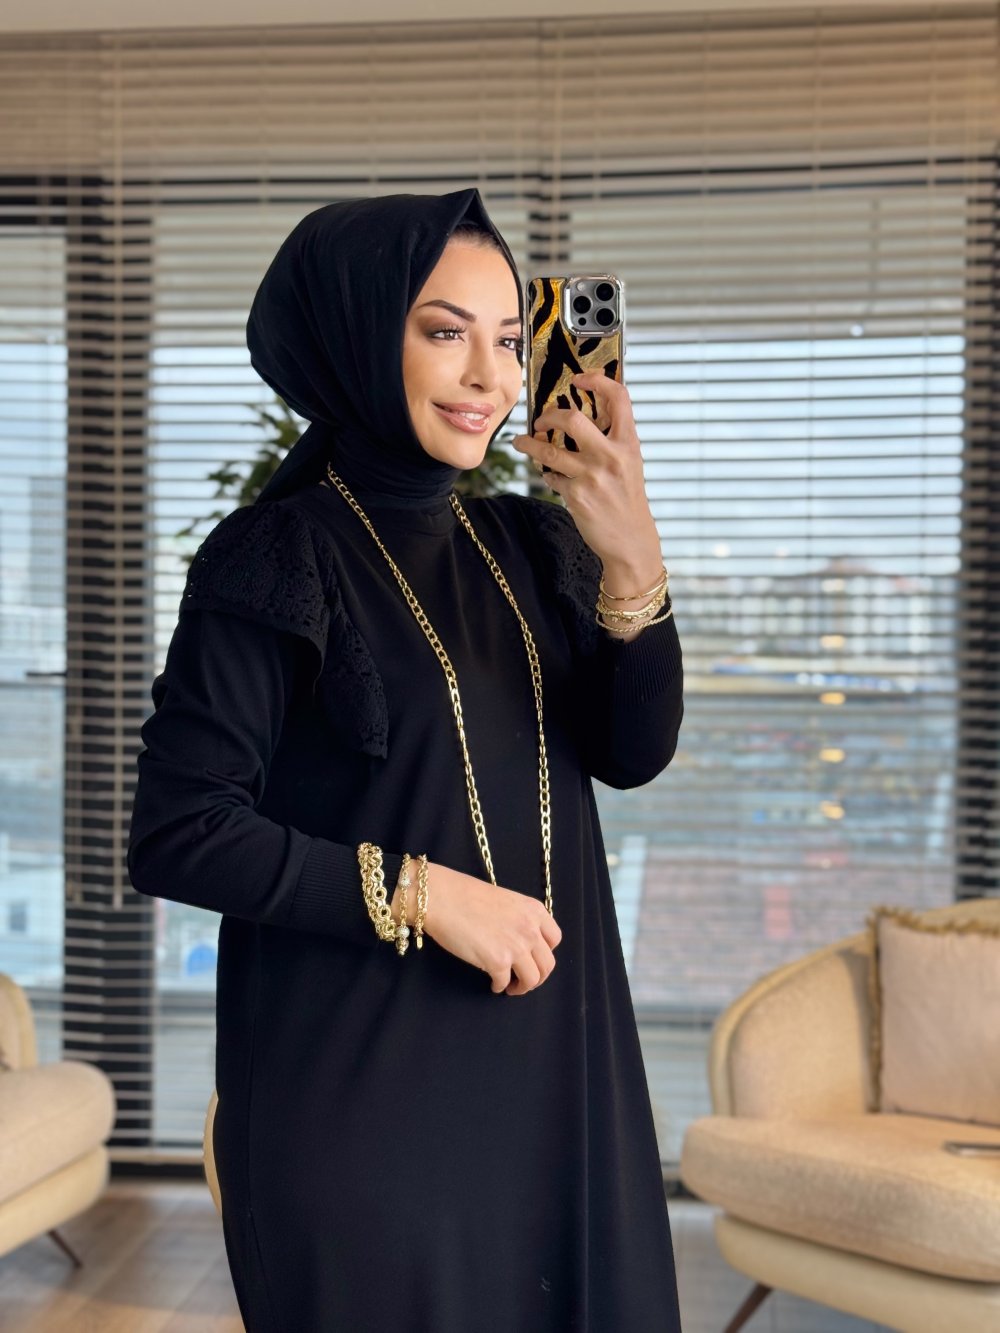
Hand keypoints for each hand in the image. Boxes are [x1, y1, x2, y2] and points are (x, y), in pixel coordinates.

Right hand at [400, 860, 562, 995]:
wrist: (441, 897)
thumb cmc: (465, 895)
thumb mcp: (505, 900)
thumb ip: (518, 919)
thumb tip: (519, 940)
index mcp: (534, 910)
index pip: (554, 940)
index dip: (545, 954)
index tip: (533, 959)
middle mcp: (531, 929)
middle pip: (547, 964)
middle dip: (537, 977)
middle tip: (523, 981)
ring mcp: (516, 946)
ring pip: (533, 979)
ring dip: (522, 987)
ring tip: (510, 987)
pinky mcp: (498, 961)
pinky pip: (505, 983)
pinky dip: (500, 987)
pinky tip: (493, 984)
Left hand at [509, 371, 659, 569]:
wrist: (631, 539)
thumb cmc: (627, 497)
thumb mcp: (630, 462)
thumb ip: (613, 437)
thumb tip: (586, 412)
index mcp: (628, 443)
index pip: (619, 398)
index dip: (597, 381)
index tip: (579, 380)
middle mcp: (611, 456)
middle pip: (571, 419)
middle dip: (548, 415)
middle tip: (540, 420)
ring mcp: (592, 476)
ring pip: (548, 451)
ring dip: (529, 445)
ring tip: (521, 443)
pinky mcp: (577, 496)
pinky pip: (551, 477)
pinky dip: (547, 474)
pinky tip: (551, 476)